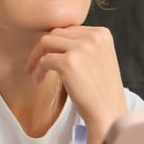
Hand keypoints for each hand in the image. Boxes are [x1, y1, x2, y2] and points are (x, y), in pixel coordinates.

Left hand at [25, 26, 126, 143]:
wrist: (108, 114)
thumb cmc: (102, 91)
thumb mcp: (99, 58)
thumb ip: (84, 45)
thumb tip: (56, 39)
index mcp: (102, 33)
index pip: (70, 29)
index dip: (56, 43)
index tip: (49, 54)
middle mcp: (93, 37)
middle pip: (56, 33)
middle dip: (43, 48)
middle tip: (36, 64)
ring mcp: (81, 48)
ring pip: (46, 42)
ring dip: (36, 57)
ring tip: (35, 72)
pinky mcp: (69, 63)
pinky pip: (44, 60)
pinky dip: (38, 70)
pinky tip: (39, 80)